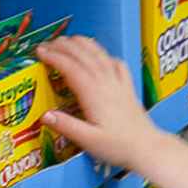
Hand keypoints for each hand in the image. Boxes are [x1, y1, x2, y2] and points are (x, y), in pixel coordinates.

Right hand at [38, 36, 161, 171]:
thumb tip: (45, 115)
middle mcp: (106, 84)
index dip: (54, 57)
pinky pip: (117, 64)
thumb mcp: (89, 141)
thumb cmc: (119, 147)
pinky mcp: (128, 88)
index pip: (70, 68)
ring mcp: (119, 83)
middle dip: (64, 46)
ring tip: (69, 39)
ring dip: (83, 44)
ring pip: (99, 55)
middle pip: (83, 56)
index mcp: (94, 94)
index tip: (40, 51)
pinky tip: (101, 54)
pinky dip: (106, 55)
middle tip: (48, 43)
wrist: (148, 148)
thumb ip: (67, 127)